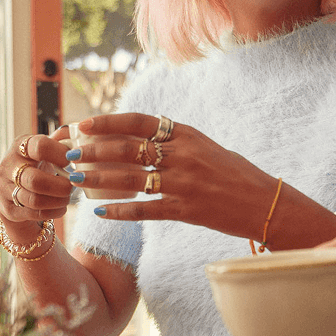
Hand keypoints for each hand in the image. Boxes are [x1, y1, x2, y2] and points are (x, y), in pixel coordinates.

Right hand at [0, 131, 74, 224]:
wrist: (14, 187)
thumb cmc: (37, 163)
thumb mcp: (45, 148)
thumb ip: (62, 138)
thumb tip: (77, 129)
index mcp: (20, 146)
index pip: (40, 147)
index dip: (60, 154)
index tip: (72, 160)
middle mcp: (8, 166)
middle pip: (36, 180)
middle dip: (61, 186)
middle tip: (74, 185)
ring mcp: (4, 189)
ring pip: (35, 200)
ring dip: (59, 200)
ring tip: (68, 196)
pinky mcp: (8, 209)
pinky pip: (34, 214)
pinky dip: (54, 211)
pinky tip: (61, 206)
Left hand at [67, 113, 286, 241]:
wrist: (265, 204)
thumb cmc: (236, 175)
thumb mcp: (207, 149)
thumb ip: (177, 143)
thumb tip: (141, 139)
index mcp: (188, 135)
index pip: (139, 122)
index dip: (108, 123)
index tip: (83, 125)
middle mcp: (184, 155)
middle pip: (128, 149)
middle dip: (94, 152)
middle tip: (70, 155)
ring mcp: (185, 183)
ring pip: (130, 179)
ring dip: (98, 180)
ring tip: (76, 180)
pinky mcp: (187, 209)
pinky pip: (145, 209)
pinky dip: (120, 211)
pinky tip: (100, 212)